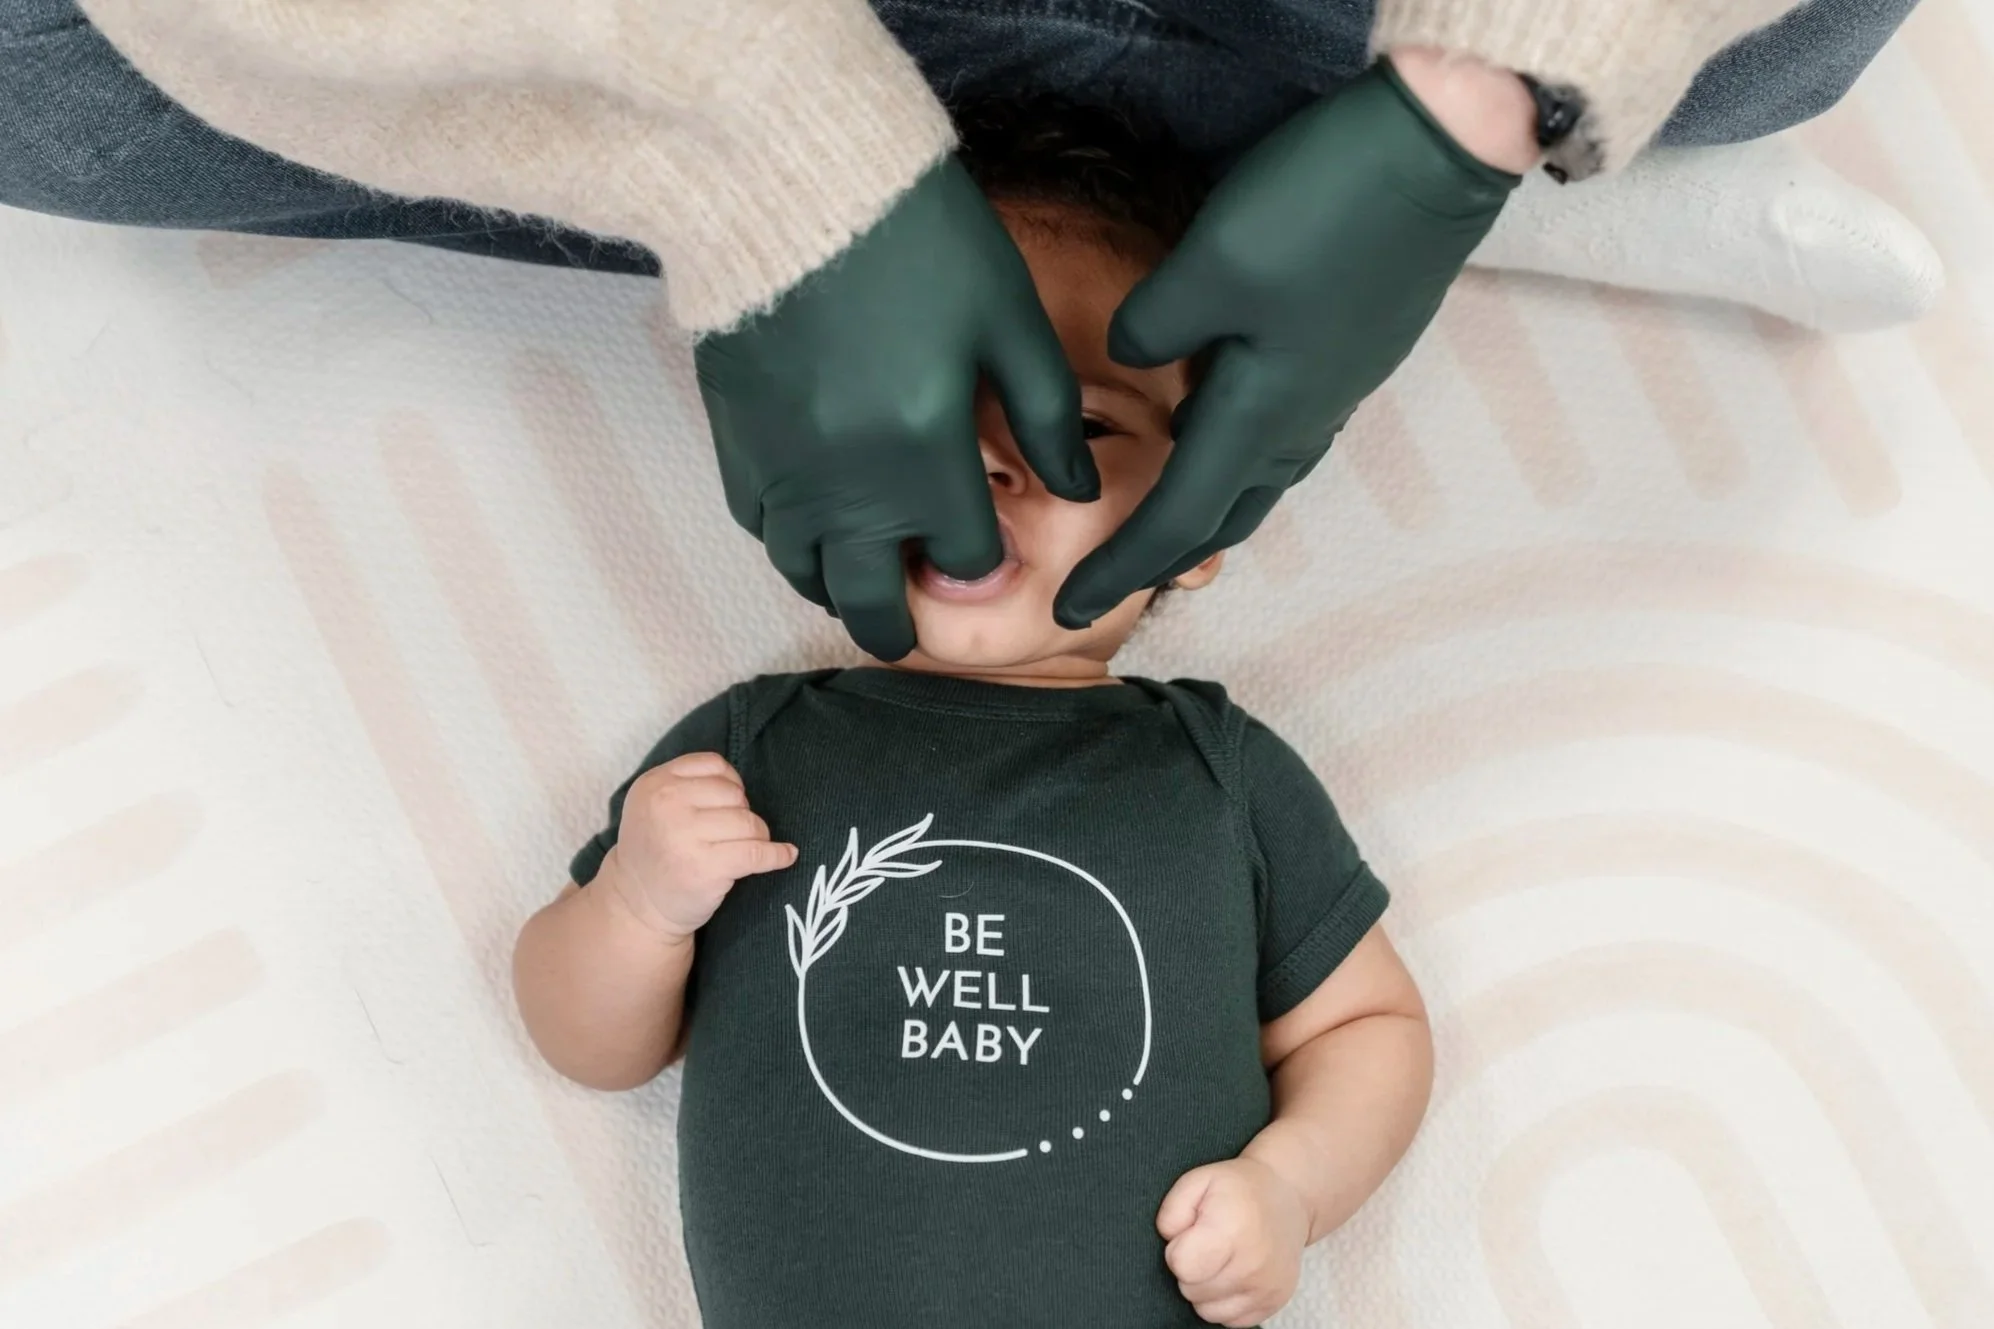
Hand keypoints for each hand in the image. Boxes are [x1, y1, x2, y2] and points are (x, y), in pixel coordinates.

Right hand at [598, 752, 797, 940]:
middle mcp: (666, 804)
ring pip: (749, 823)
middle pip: (735, 794)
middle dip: (742, 813)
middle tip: (729, 836)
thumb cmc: (656, 851)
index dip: (731, 783)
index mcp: (654, 783)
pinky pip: (758, 853)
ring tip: (744, 850)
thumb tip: (742, 786)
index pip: (714, 764)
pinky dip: (777, 855)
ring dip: (757, 837)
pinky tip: (785, 856)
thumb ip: (688, 784)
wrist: (638, 904)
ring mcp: (684, 836)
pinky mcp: (706, 868)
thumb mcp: (653, 805)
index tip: (729, 805)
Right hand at [696, 157, 1091, 660]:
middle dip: (897, 626)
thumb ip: (1047, 414)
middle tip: (907, 629)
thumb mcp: (1008, 319)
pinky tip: (810, 525)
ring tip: (860, 582)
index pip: (963, 560)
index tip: (984, 553)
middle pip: (871, 600)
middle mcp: (848, 490)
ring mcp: (784, 475)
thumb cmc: (916, 244)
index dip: (981, 563)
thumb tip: (1078, 488)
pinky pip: (758, 529)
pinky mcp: (736, 447)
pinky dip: (787, 542)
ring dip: (837, 588)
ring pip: (805, 574)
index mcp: (927, 463)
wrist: (791, 189)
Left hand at [1055, 57, 1523, 626]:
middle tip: (1107, 578)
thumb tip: (1131, 354)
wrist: (1444, 151)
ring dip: (1205, 508)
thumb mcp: (1212, 264)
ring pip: (1258, 477)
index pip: (1177, 520)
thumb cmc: (1326, 207)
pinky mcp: (1349, 350)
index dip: (1119, 567)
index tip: (1069, 612)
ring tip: (1154, 518)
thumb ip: (1157, 325)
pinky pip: (1282, 432)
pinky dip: (1234, 454)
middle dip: (1164, 555)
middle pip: (1224, 515)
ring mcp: (1334, 387)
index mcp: (1262, 416)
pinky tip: (1211, 419)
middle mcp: (1304, 420)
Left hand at [1157, 1157, 1311, 1325]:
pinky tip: (1234, 1275)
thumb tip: (1170, 1242)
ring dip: (1206, 1290)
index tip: (1191, 1235)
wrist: (1288, 1196)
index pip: (1182, 1266)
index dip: (1177, 1250)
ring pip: (1208, 1311)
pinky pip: (1231, 1320)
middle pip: (1192, 1290)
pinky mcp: (1274, 1303)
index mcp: (1231, 1230)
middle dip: (1191, 1270)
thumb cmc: (1238, 1188)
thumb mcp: (1198, 1180)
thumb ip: (1172, 1211)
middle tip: (1209, 1245)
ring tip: (1221, 1261)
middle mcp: (1252, 1265)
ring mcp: (1266, 1288)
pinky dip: (1226, 1302)